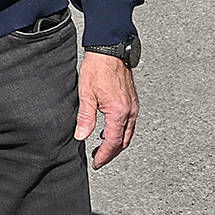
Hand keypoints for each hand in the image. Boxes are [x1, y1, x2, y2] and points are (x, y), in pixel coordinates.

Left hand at [76, 51, 138, 168]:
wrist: (110, 51)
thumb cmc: (98, 69)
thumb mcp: (86, 94)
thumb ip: (85, 118)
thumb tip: (81, 136)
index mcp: (119, 113)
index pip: (112, 143)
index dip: (104, 155)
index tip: (96, 163)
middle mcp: (130, 112)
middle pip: (123, 142)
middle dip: (111, 153)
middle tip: (98, 159)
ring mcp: (133, 107)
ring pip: (128, 134)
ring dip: (116, 144)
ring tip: (102, 148)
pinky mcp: (132, 102)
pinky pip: (129, 124)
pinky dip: (120, 132)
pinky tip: (108, 131)